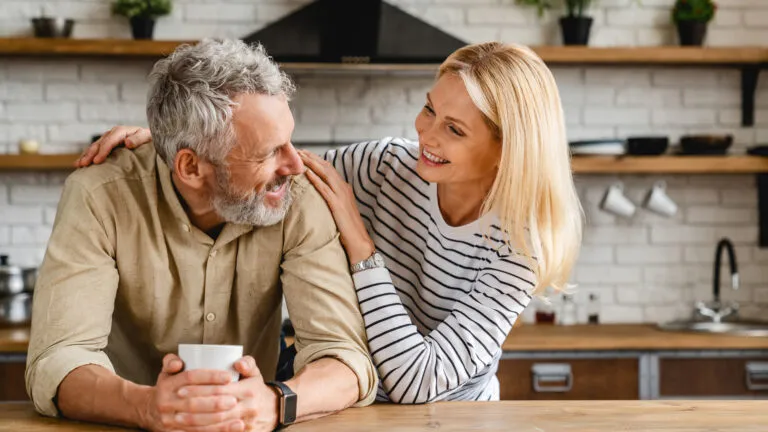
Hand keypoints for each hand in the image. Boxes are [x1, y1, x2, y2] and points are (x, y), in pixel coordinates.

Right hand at [75, 125, 151, 167]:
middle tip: (84, 164)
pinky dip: (87, 156)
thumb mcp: (147, 137)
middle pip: (99, 143)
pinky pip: (95, 150)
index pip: (110, 140)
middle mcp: (112, 133)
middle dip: (91, 154)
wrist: (149, 138)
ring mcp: (108, 138)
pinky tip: (79, 164)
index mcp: (121, 131)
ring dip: (86, 155)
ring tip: (79, 165)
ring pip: (94, 147)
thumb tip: (127, 143)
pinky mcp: (106, 144)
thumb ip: (138, 139)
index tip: (97, 161)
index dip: (103, 150)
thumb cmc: (149, 139)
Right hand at [141, 354, 238, 431]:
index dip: (210, 377)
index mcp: (167, 384)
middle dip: (215, 402)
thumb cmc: (168, 386)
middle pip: (193, 402)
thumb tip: (178, 363)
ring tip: (236, 417)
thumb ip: (172, 361)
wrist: (149, 410)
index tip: (229, 377)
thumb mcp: (167, 371)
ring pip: (195, 422)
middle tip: (234, 400)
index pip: (190, 378)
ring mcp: (168, 420)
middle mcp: (166, 402)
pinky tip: (229, 430)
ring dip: (217, 421)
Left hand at [173, 356, 278, 431]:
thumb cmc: (257, 389)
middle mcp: (248, 407)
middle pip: (216, 408)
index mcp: (248, 390)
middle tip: (176, 404)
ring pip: (217, 424)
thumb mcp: (255, 373)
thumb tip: (238, 362)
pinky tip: (191, 431)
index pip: (219, 389)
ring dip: (196, 422)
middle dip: (194, 406)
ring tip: (178, 418)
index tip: (181, 388)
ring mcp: (246, 423)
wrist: (275, 410)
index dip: (199, 389)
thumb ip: (247, 363)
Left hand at [298, 150, 374, 264]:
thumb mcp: (341, 209)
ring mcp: (341, 196)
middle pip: (326, 167)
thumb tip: (321, 195)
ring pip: (325, 174)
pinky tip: (307, 173)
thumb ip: (333, 199)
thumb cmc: (349, 229)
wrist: (359, 242)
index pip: (329, 169)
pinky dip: (316, 179)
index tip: (304, 154)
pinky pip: (324, 189)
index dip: (316, 160)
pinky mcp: (337, 205)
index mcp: (345, 188)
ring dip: (312, 163)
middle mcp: (344, 188)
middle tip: (298, 150)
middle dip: (312, 157)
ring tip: (300, 156)